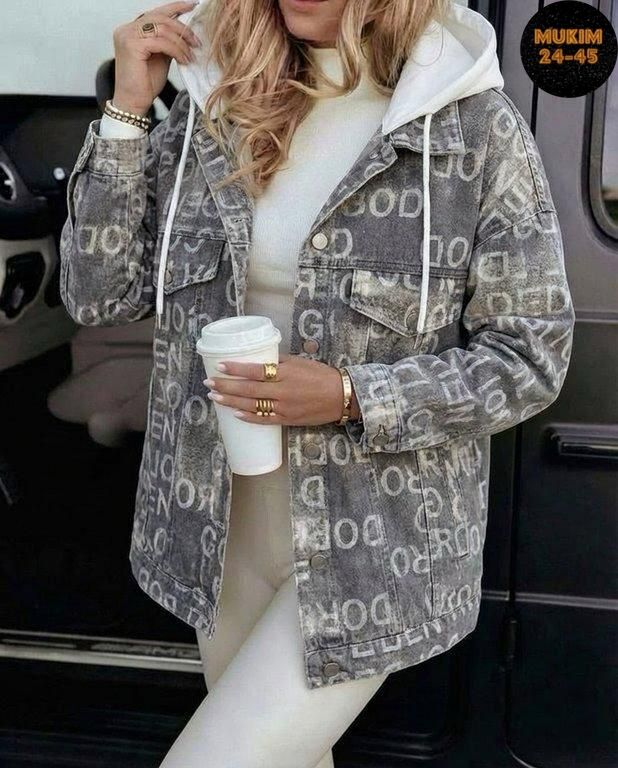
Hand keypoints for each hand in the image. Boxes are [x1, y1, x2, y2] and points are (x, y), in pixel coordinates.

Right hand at [112, 1, 201, 115]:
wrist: (133, 102)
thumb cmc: (144, 84)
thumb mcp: (160, 57)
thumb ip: (167, 42)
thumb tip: (185, 33)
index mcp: (132, 29)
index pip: (156, 13)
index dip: (175, 7)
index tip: (193, 6)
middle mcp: (127, 29)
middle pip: (161, 18)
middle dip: (183, 29)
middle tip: (196, 42)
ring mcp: (127, 35)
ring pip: (163, 29)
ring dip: (181, 42)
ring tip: (190, 56)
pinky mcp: (131, 45)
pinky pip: (161, 41)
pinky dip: (176, 50)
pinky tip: (184, 60)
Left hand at [202, 354, 359, 425]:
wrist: (341, 396)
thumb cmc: (321, 375)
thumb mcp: (300, 362)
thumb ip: (278, 361)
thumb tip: (258, 358)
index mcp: (285, 373)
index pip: (255, 370)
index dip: (236, 369)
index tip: (220, 366)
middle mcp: (282, 391)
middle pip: (248, 390)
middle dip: (226, 387)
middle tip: (209, 384)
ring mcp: (284, 408)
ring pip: (252, 406)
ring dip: (231, 402)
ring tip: (215, 398)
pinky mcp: (287, 420)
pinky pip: (264, 420)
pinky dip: (249, 418)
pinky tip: (235, 414)